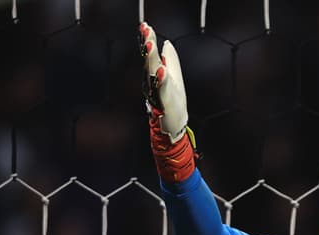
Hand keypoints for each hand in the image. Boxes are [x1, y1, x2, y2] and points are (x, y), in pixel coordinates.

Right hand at [139, 21, 188, 143]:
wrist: (173, 126)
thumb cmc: (172, 102)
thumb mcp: (173, 78)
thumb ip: (169, 60)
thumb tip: (167, 44)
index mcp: (156, 74)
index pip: (151, 54)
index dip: (148, 39)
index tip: (145, 25)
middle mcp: (154, 81)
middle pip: (150, 59)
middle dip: (148, 44)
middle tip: (145, 29)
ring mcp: (158, 91)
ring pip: (153, 71)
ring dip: (152, 57)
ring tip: (151, 43)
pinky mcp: (165, 101)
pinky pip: (162, 88)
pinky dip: (161, 79)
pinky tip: (161, 69)